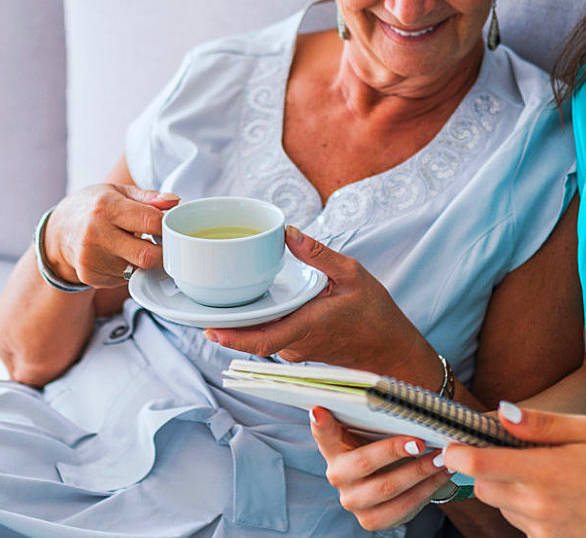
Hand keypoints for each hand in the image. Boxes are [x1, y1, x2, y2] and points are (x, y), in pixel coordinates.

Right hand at [42, 183, 178, 286]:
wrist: (59, 230)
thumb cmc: (93, 206)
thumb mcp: (118, 192)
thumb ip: (149, 197)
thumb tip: (174, 201)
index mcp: (106, 207)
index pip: (151, 221)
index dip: (167, 226)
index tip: (170, 226)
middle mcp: (96, 234)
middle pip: (147, 255)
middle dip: (163, 253)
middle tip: (164, 244)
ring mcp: (91, 259)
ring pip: (137, 270)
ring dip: (144, 261)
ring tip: (135, 245)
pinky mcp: (90, 276)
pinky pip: (123, 279)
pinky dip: (128, 270)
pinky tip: (119, 256)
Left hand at [204, 227, 433, 382]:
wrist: (389, 351)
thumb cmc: (375, 315)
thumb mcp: (353, 274)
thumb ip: (319, 254)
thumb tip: (288, 233)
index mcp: (309, 326)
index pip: (263, 339)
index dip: (233, 337)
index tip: (208, 328)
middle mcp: (296, 343)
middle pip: (251, 339)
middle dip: (223, 326)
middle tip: (196, 306)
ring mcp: (295, 350)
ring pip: (258, 338)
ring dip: (237, 324)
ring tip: (214, 299)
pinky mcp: (297, 349)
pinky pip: (269, 337)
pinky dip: (254, 323)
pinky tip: (245, 303)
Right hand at [311, 407, 449, 530]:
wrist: (391, 481)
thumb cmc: (382, 444)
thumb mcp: (375, 429)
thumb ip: (375, 414)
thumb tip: (393, 395)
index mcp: (333, 447)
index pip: (323, 432)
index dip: (320, 423)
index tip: (320, 410)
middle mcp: (337, 475)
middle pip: (363, 462)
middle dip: (394, 450)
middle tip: (420, 441)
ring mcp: (352, 500)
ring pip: (387, 487)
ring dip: (419, 472)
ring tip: (442, 458)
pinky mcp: (370, 520)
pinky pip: (402, 507)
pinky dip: (426, 490)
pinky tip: (441, 475)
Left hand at [442, 402, 585, 537]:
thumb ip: (540, 423)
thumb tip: (501, 413)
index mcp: (546, 472)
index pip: (480, 465)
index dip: (457, 452)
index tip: (453, 441)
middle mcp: (538, 504)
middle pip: (480, 485)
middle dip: (483, 466)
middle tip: (507, 449)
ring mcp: (541, 527)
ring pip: (497, 502)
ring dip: (504, 484)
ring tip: (539, 470)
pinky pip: (516, 518)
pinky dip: (520, 503)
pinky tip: (549, 492)